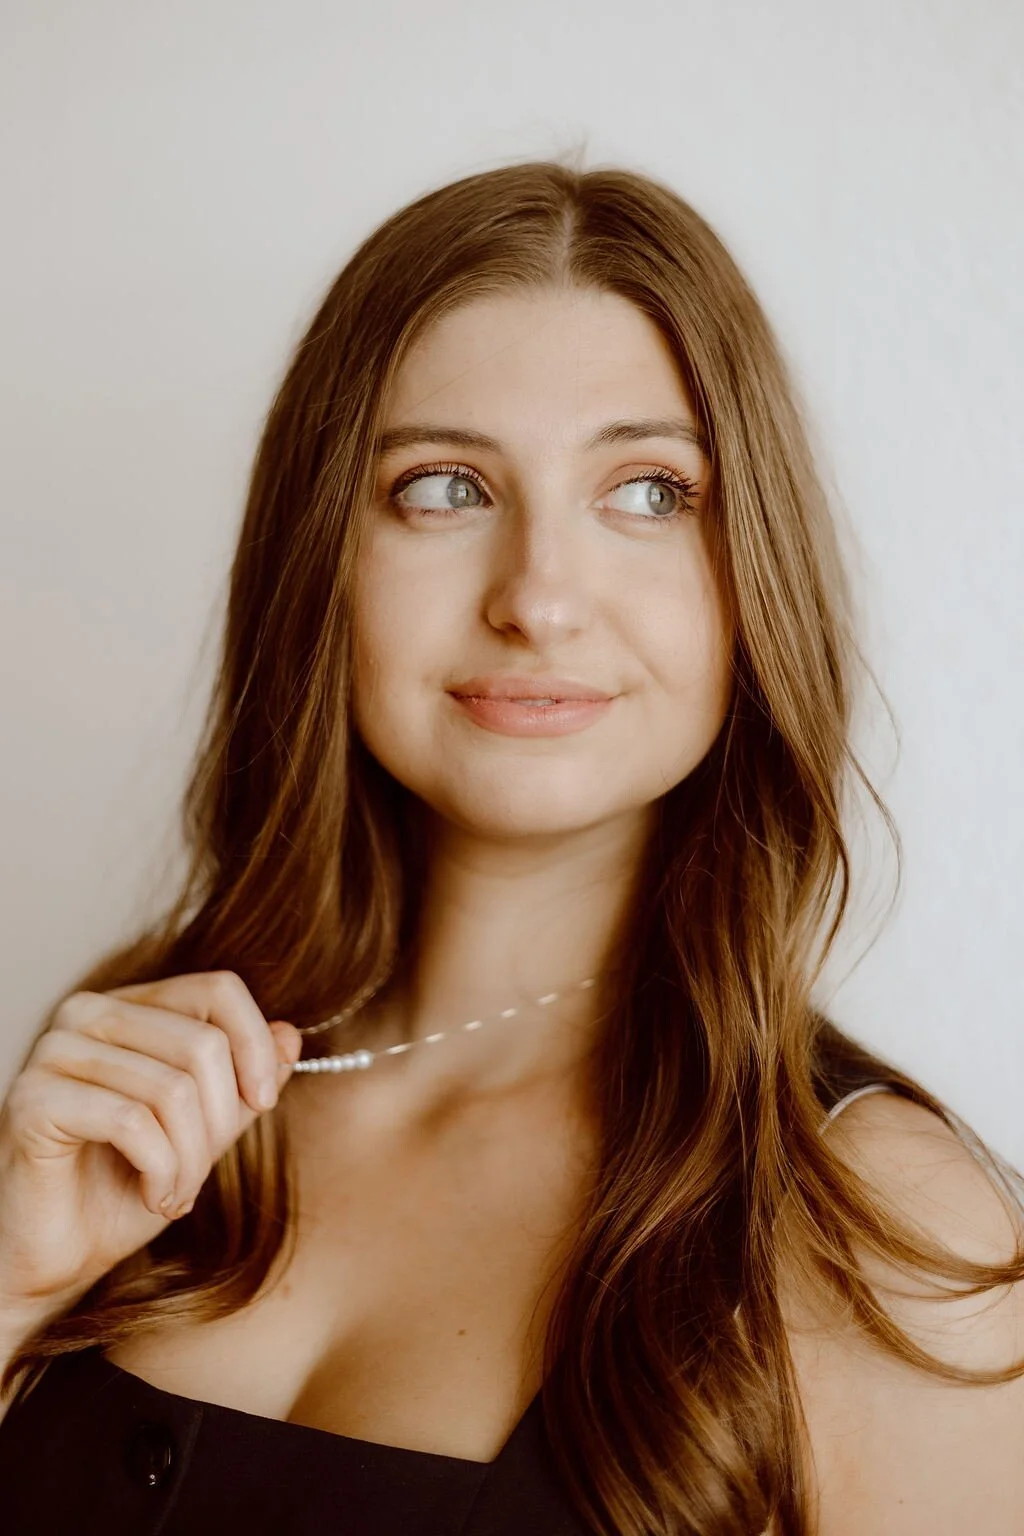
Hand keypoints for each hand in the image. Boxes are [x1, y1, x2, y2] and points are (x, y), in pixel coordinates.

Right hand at [0, 971, 300, 1319]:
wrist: (59, 1256)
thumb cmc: (125, 1188)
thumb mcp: (205, 1131)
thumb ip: (244, 1080)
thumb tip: (290, 1035)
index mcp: (131, 1006)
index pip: (217, 989)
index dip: (255, 1046)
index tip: (264, 1102)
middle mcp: (88, 1012)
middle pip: (202, 1044)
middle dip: (221, 1123)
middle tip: (203, 1174)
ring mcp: (55, 1051)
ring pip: (172, 1088)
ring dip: (191, 1160)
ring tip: (176, 1194)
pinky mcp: (33, 1099)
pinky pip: (132, 1122)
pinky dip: (161, 1171)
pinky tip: (154, 1195)